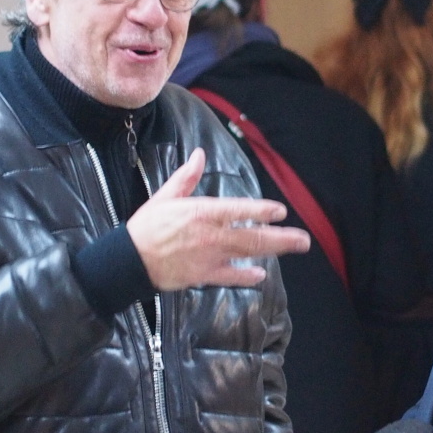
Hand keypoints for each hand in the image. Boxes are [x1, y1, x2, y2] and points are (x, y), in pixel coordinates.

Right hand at [125, 150, 310, 291]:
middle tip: (304, 239)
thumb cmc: (146, 227)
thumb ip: (186, 177)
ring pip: (247, 254)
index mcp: (202, 212)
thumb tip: (199, 155)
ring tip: (294, 248)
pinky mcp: (203, 276)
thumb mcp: (165, 196)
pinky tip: (260, 275)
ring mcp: (209, 257)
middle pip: (252, 236)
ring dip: (274, 252)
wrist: (128, 261)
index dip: (261, 211)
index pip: (239, 210)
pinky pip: (230, 277)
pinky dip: (246, 276)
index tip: (281, 211)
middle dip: (281, 237)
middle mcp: (211, 235)